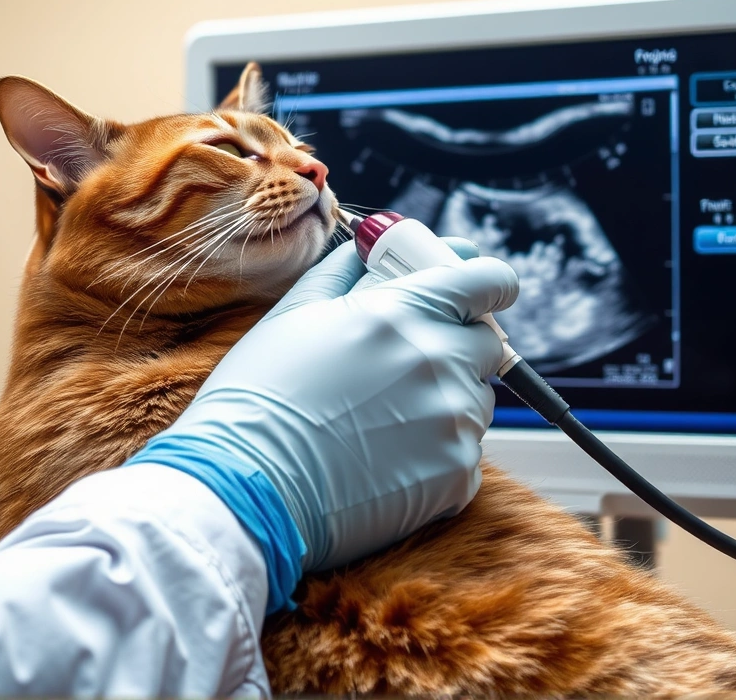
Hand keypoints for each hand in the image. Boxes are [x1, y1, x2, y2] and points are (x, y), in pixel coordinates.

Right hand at [129, 238, 516, 605]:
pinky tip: (385, 459)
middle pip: (488, 341)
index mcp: (404, 310)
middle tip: (409, 364)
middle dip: (459, 344)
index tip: (481, 291)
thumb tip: (377, 248)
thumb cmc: (261, 396)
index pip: (488, 279)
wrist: (247, 486)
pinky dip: (436, 451)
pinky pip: (465, 450)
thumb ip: (349, 272)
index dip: (487, 283)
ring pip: (476, 399)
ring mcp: (453, 420)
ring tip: (381, 420)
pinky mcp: (457, 474)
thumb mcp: (295, 312)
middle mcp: (439, 360)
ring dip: (445, 400)